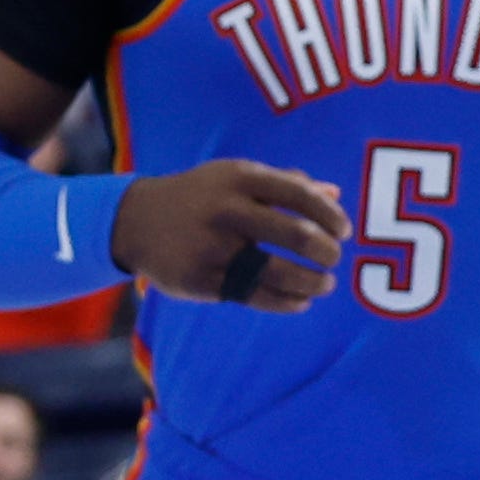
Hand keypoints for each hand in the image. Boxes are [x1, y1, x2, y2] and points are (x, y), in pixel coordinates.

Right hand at [108, 159, 341, 310]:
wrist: (136, 220)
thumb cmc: (200, 197)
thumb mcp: (234, 178)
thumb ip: (284, 183)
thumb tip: (335, 194)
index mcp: (238, 178)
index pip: (299, 194)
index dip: (329, 215)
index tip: (343, 231)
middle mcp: (226, 210)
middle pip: (295, 235)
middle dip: (326, 252)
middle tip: (334, 259)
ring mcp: (213, 247)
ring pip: (280, 272)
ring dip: (313, 282)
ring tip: (323, 284)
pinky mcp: (203, 279)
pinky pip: (257, 295)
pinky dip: (287, 301)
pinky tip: (300, 301)